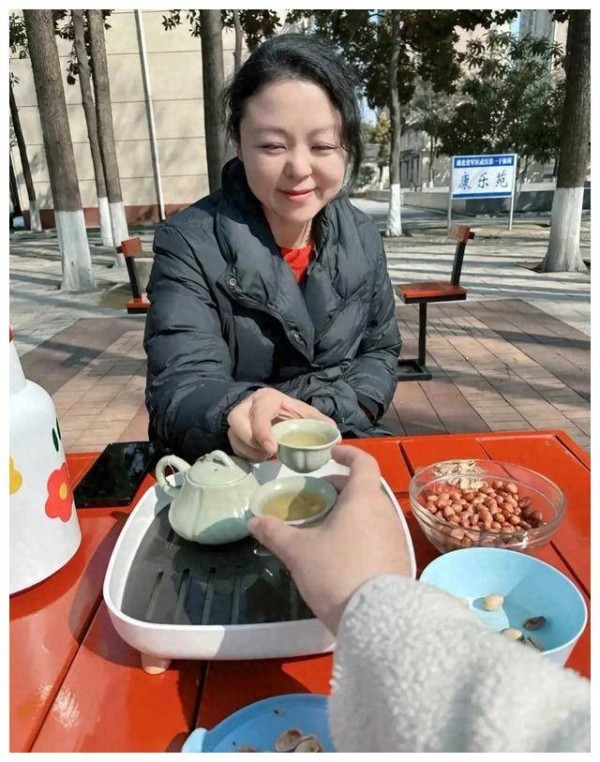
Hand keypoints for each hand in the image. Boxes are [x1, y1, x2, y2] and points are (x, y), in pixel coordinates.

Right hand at [227, 388, 334, 461]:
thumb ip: (318, 421)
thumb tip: (336, 437)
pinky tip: (261, 456)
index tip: (273, 449)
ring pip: (234, 437)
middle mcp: (247, 405)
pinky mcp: (234, 431)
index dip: (263, 432)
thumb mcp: (302, 412)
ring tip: (267, 455)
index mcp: (266, 398)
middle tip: (268, 454)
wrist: (270, 409)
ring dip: (250, 451)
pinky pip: (234, 447)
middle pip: (237, 422)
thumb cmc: (287, 411)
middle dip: (252, 442)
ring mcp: (237, 419)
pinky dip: (247, 455)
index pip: (259, 413)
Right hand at [247, 445, 411, 632]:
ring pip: (373, 513)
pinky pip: (379, 535)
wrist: (377, 619)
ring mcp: (396, 538)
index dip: (348, 454)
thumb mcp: (298, 552)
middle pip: (366, 489)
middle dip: (341, 488)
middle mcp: (385, 512)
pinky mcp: (399, 560)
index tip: (332, 454)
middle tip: (318, 497)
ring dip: (351, 512)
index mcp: (363, 499)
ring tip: (327, 526)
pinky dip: (361, 532)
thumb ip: (275, 533)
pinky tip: (343, 553)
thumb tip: (253, 521)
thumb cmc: (336, 573)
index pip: (363, 463)